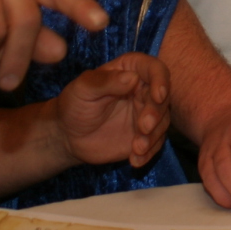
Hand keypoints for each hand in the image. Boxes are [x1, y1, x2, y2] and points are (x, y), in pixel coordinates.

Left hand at [55, 53, 170, 168]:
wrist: (68, 136)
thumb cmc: (74, 104)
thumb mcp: (84, 89)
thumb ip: (106, 81)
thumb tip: (132, 77)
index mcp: (130, 70)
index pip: (155, 69)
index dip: (160, 80)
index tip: (158, 96)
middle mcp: (143, 89)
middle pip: (162, 98)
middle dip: (156, 113)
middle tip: (143, 127)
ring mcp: (145, 112)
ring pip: (162, 121)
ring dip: (153, 136)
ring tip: (137, 148)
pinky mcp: (144, 135)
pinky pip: (155, 143)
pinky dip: (149, 153)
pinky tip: (135, 160)